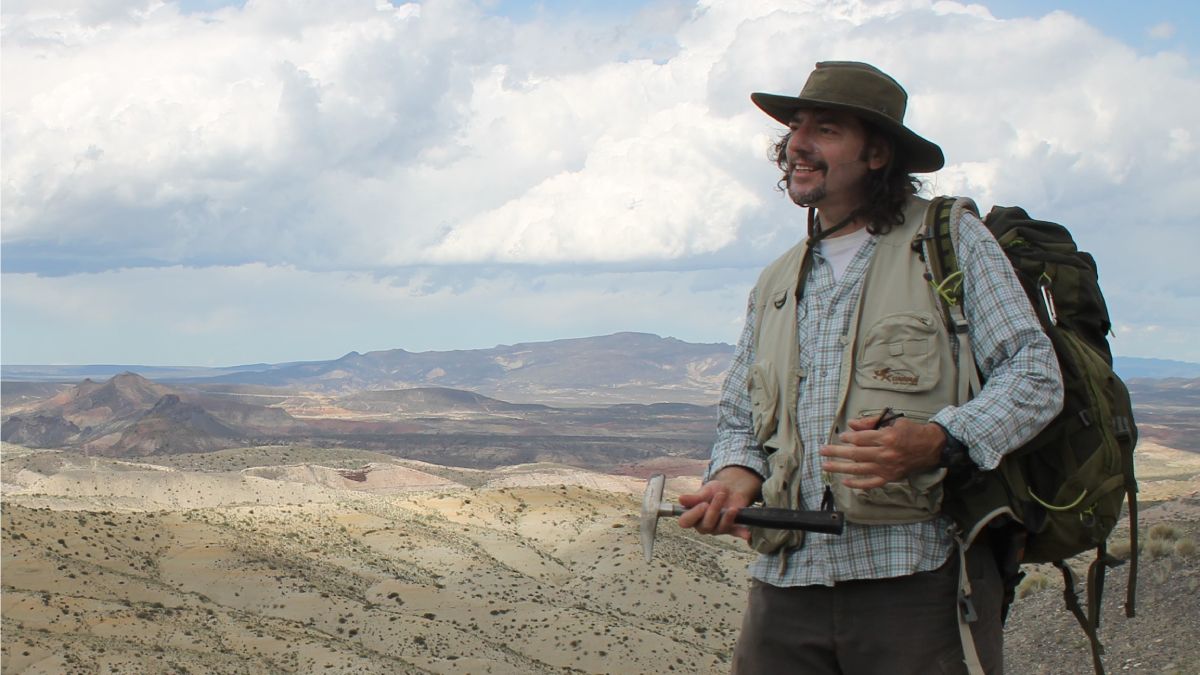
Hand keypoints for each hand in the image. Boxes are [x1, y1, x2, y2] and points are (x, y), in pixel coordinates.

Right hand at [676, 466, 762, 541]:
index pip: (686, 521)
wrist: (730, 489)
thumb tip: (681, 499)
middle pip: (705, 525)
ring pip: (719, 528)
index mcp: (692, 516)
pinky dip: (741, 533)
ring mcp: (717, 528)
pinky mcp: (730, 528)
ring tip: (732, 508)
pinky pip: (735, 532)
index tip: (703, 504)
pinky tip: (747, 534)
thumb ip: (694, 498)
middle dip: (714, 510)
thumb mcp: (704, 491)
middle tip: (720, 495)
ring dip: (727, 518)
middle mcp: (702, 525)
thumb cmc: (713, 491)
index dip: (693, 515)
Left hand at [819, 413, 945, 489]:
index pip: (860, 438)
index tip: (841, 436)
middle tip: (822, 451)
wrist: (930, 447)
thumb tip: (851, 424)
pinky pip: (870, 483)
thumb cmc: (911, 431)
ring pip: (859, 469)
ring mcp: (887, 468)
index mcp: (886, 438)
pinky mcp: (890, 478)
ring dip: (840, 468)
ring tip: (826, 466)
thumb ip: (870, 423)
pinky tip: (845, 481)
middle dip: (836, 452)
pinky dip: (857, 484)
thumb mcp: (893, 422)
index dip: (847, 438)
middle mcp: (885, 454)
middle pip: (855, 453)